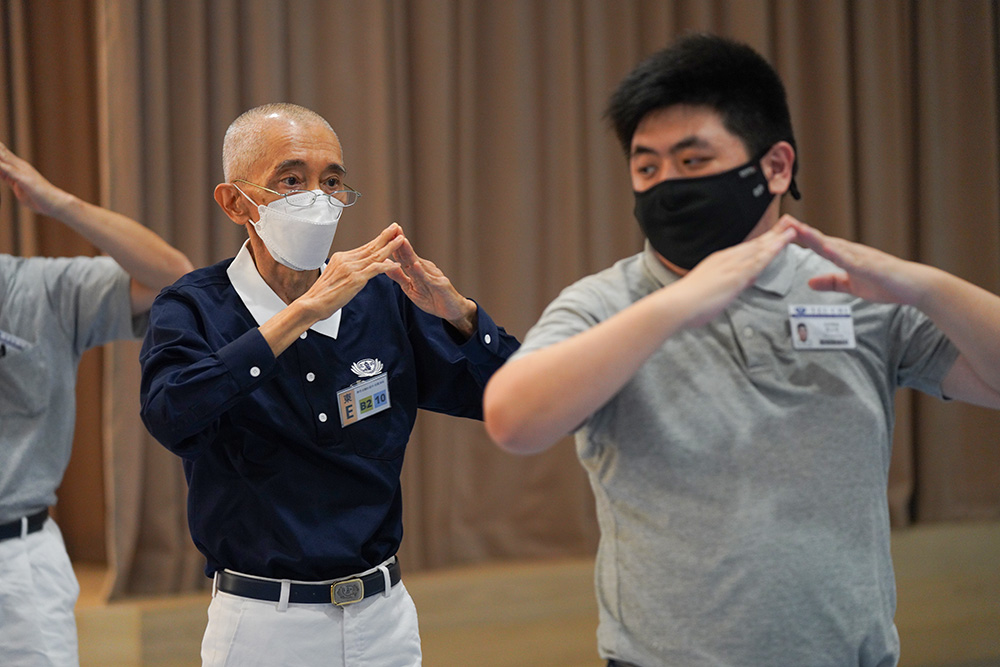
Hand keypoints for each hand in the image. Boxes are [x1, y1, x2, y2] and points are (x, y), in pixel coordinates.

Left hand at [0, 141, 71, 216]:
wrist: (56, 203)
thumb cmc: (39, 199)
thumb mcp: (18, 187)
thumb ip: (8, 178)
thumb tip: (2, 173)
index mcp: (17, 167)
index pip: (1, 154)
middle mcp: (19, 165)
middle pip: (1, 151)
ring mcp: (22, 171)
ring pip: (2, 157)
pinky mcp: (24, 178)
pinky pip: (7, 170)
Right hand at [296, 223, 405, 321]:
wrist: (312, 304)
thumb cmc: (323, 295)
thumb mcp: (336, 277)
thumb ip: (349, 271)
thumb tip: (360, 271)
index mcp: (341, 258)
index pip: (364, 247)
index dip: (377, 240)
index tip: (387, 233)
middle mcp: (346, 260)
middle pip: (370, 246)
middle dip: (385, 236)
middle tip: (397, 227)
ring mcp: (351, 269)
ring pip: (375, 255)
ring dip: (390, 247)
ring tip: (401, 239)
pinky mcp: (355, 279)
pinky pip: (374, 269)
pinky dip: (386, 266)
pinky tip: (395, 264)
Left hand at [385, 231, 476, 336]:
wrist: (453, 310)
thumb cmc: (433, 298)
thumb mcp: (411, 289)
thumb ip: (399, 276)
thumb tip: (386, 263)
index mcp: (417, 269)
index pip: (403, 255)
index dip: (395, 245)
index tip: (386, 233)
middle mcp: (425, 268)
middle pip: (410, 255)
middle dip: (402, 242)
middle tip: (394, 228)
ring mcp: (433, 275)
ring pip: (418, 263)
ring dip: (410, 252)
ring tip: (402, 241)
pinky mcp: (440, 285)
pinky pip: (428, 279)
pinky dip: (421, 272)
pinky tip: (415, 265)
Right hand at [671, 221, 796, 328]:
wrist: (677, 304)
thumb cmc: (688, 302)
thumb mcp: (709, 290)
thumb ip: (726, 285)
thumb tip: (740, 283)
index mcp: (719, 262)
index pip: (745, 249)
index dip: (761, 241)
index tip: (772, 234)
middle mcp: (726, 259)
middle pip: (755, 244)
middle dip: (773, 233)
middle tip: (788, 222)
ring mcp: (732, 265)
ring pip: (760, 249)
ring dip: (777, 238)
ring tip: (792, 228)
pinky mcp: (737, 275)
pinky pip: (759, 260)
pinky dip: (772, 250)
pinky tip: (782, 244)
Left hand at [783, 215, 927, 305]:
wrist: (915, 288)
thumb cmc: (887, 284)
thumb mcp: (852, 286)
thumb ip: (832, 283)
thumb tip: (809, 283)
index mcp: (845, 257)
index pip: (818, 245)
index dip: (801, 237)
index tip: (783, 229)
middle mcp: (852, 252)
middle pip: (822, 240)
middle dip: (803, 231)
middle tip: (785, 220)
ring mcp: (862, 257)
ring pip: (835, 245)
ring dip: (817, 237)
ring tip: (799, 229)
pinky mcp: (872, 266)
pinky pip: (853, 260)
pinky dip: (839, 254)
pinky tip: (827, 249)